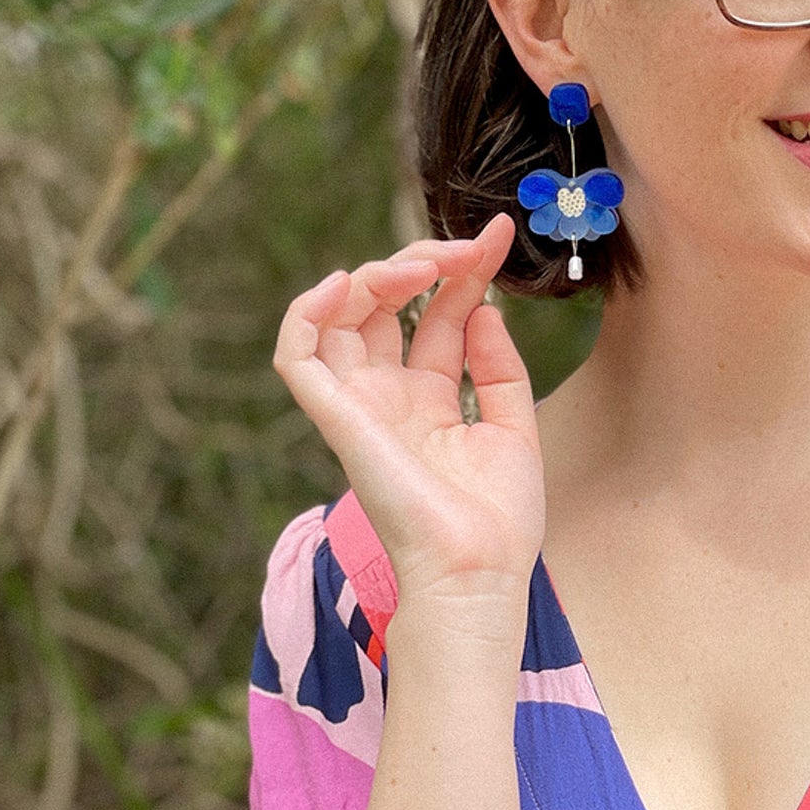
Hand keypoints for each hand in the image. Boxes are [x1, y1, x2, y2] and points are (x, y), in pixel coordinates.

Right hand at [273, 214, 543, 609]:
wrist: (477, 573)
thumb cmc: (497, 521)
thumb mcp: (513, 429)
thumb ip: (497, 369)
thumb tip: (485, 310)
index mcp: (429, 401)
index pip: (438, 317)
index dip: (463, 273)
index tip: (496, 236)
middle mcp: (389, 398)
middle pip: (388, 307)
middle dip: (424, 263)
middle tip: (467, 248)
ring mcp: (359, 406)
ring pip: (340, 317)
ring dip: (376, 275)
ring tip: (424, 263)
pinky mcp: (336, 419)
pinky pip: (297, 355)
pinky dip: (309, 311)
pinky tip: (348, 284)